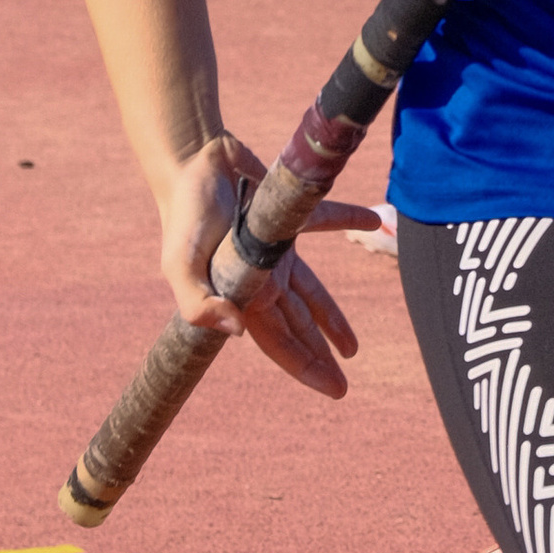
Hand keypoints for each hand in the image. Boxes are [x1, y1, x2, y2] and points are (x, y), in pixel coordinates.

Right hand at [156, 134, 371, 398]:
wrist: (192, 162)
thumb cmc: (186, 215)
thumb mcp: (180, 264)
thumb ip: (200, 303)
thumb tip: (238, 333)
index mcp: (241, 294)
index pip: (279, 342)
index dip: (305, 367)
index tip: (335, 390)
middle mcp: (262, 279)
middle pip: (299, 326)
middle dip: (320, 357)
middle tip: (344, 386)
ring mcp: (276, 251)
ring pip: (312, 292)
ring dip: (333, 318)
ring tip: (353, 347)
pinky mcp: (287, 217)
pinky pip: (325, 220)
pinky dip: (349, 219)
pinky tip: (373, 221)